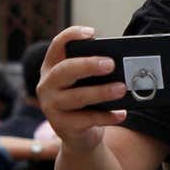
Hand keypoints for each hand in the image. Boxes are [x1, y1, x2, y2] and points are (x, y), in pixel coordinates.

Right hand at [37, 26, 129, 153]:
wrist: (78, 136)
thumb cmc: (86, 100)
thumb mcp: (86, 82)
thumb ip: (95, 71)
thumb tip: (122, 63)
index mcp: (52, 67)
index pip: (58, 45)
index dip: (72, 35)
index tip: (92, 33)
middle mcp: (47, 85)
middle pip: (64, 70)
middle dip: (88, 65)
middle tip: (111, 64)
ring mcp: (51, 106)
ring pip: (76, 97)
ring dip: (101, 92)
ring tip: (121, 89)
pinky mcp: (61, 126)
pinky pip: (86, 120)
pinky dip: (106, 116)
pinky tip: (121, 113)